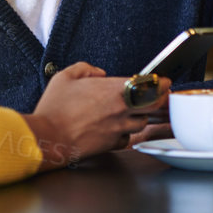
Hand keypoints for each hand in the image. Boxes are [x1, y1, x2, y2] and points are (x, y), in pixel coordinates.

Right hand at [23, 62, 167, 168]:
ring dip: (140, 117)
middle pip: (154, 105)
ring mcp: (118, 128)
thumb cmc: (55, 109)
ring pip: (142, 123)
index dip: (160, 83)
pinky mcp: (112, 144)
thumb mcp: (64, 78)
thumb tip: (98, 72)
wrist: (49, 138)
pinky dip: (125, 134)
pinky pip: (127, 139)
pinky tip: (116, 129)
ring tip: (134, 112)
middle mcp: (121, 109)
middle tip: (161, 96)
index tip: (163, 81)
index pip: (147, 85)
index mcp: (112, 90)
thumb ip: (84, 68)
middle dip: (161, 99)